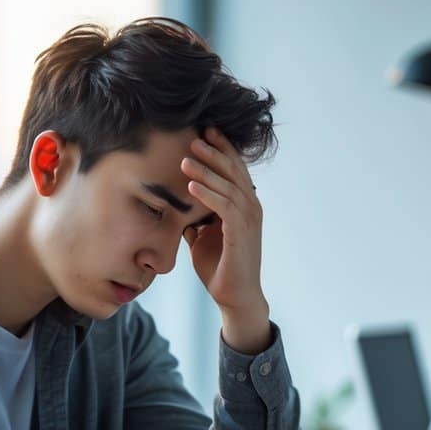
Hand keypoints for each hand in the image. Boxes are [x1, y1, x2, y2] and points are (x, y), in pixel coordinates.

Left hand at [181, 127, 269, 352]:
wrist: (234, 297)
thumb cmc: (221, 267)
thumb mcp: (203, 236)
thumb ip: (197, 218)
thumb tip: (179, 205)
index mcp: (244, 205)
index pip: (234, 169)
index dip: (221, 149)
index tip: (204, 132)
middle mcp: (251, 208)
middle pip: (233, 171)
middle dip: (214, 152)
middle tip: (194, 136)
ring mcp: (249, 220)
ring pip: (228, 187)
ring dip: (206, 171)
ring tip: (186, 159)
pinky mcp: (241, 234)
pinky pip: (225, 208)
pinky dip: (208, 195)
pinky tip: (191, 187)